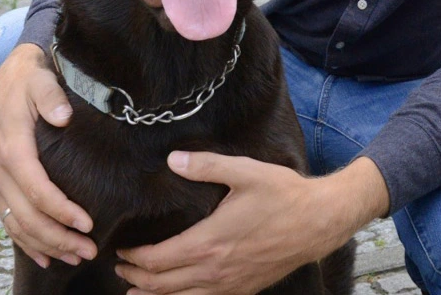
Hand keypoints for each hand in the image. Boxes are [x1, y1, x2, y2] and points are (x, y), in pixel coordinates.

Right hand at [0, 43, 95, 266]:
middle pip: (28, 216)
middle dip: (59, 238)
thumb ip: (51, 96)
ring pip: (18, 224)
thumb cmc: (30, 81)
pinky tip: (47, 258)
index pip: (38, 189)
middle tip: (89, 250)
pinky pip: (10, 221)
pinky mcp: (1, 186)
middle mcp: (2, 171)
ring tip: (77, 257)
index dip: (61, 210)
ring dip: (47, 245)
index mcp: (14, 148)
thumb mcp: (41, 80)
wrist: (6, 81)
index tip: (88, 223)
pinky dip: (27, 242)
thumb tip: (61, 116)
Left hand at [115, 152, 388, 294]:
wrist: (318, 222)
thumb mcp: (245, 172)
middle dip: (136, 278)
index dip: (134, 258)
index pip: (157, 260)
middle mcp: (214, 271)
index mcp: (208, 242)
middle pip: (161, 285)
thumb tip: (172, 159)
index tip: (121, 250)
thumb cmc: (283, 195)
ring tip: (137, 291)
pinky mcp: (244, 289)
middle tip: (121, 268)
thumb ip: (206, 166)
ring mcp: (229, 285)